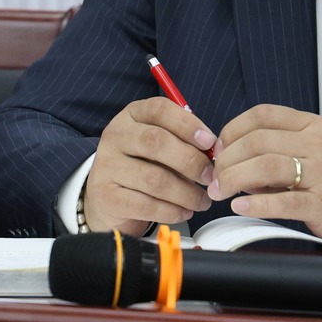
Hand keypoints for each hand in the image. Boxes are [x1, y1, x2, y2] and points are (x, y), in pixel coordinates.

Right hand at [81, 97, 218, 234]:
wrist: (107, 196)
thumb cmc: (143, 164)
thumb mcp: (159, 145)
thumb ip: (183, 143)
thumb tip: (213, 154)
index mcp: (132, 116)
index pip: (159, 109)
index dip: (188, 124)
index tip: (210, 142)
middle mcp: (116, 136)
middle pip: (156, 142)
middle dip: (190, 161)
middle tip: (210, 177)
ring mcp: (108, 166)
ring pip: (154, 179)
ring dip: (186, 193)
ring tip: (202, 200)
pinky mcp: (108, 196)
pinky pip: (146, 205)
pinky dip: (172, 211)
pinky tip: (184, 211)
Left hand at [207, 105, 321, 251]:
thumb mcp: (321, 150)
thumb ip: (283, 149)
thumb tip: (238, 160)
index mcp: (314, 126)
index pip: (263, 115)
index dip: (232, 129)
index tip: (220, 147)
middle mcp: (319, 145)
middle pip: (258, 141)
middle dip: (227, 159)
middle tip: (215, 176)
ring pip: (267, 166)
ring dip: (235, 178)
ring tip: (221, 191)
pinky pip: (285, 201)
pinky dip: (258, 203)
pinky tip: (241, 206)